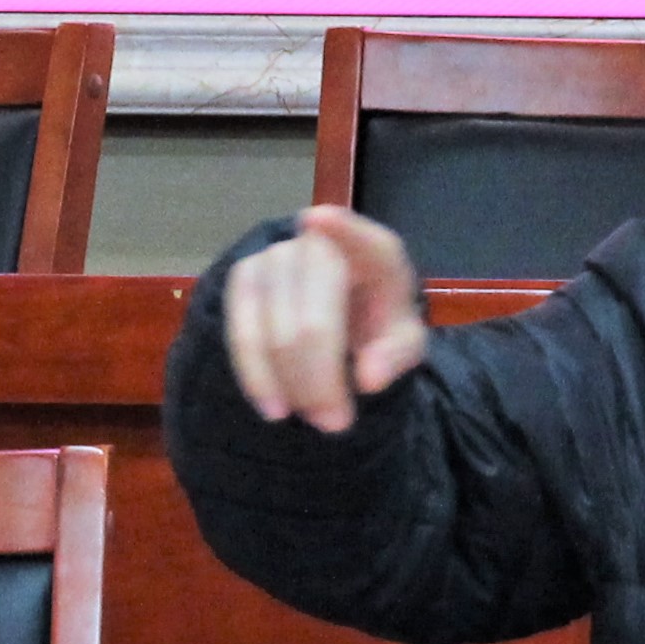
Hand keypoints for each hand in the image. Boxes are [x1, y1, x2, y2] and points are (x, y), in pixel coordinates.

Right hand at [220, 206, 431, 433]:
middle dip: (320, 378)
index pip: (364, 241)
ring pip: (273, 330)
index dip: (341, 230)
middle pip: (312, 319)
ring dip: (291, 384)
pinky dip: (256, 375)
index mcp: (375, 254)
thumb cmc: (378, 325)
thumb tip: (369, 378)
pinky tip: (272, 406)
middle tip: (335, 423)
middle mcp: (321, 244)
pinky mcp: (245, 278)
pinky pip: (241, 331)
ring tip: (311, 419)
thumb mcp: (403, 343)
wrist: (341, 319)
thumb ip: (396, 355)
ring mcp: (277, 256)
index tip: (318, 220)